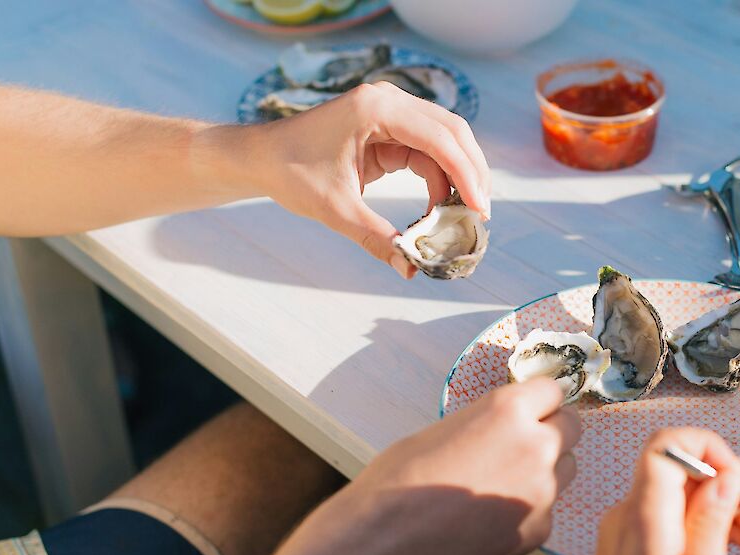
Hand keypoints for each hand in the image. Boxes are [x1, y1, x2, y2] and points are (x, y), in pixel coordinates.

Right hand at [237, 379, 578, 554]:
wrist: (387, 534)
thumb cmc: (404, 477)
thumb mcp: (450, 425)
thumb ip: (495, 421)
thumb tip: (515, 425)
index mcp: (509, 410)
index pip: (554, 391)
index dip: (540, 402)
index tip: (533, 410)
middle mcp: (536, 445)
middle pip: (571, 428)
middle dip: (551, 432)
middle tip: (520, 446)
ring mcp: (542, 491)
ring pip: (566, 470)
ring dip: (546, 470)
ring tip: (502, 482)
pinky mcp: (539, 528)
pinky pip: (547, 509)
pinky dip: (527, 510)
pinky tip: (492, 514)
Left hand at [256, 82, 490, 278]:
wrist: (260, 157)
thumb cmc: (289, 173)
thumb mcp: (335, 209)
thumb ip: (376, 238)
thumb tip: (409, 269)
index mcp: (375, 109)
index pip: (439, 138)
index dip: (465, 174)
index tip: (478, 209)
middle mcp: (389, 101)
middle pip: (452, 132)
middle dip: (471, 173)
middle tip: (480, 215)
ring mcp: (391, 111)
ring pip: (446, 140)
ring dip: (458, 176)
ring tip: (464, 215)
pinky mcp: (390, 127)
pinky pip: (428, 150)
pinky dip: (439, 177)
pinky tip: (440, 207)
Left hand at [586, 428, 739, 554]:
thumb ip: (713, 520)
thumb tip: (726, 476)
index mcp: (643, 515)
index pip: (669, 445)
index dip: (711, 448)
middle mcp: (627, 516)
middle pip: (682, 472)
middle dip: (732, 486)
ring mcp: (626, 534)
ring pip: (681, 499)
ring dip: (726, 510)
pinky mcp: (630, 553)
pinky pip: (670, 524)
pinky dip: (705, 528)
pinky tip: (738, 546)